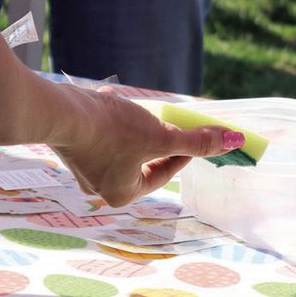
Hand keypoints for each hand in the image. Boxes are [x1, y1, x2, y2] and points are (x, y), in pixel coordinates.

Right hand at [48, 88, 243, 206]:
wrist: (61, 112)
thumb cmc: (111, 130)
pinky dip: (110, 117)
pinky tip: (108, 102)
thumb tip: (234, 142)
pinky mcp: (73, 145)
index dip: (183, 150)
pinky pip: (101, 132)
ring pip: (122, 144)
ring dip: (132, 124)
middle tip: (162, 118)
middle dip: (154, 135)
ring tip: (133, 109)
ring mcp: (83, 166)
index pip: (164, 172)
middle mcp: (100, 187)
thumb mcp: (160, 135)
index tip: (194, 132)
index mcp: (122, 194)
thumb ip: (196, 141)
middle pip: (143, 159)